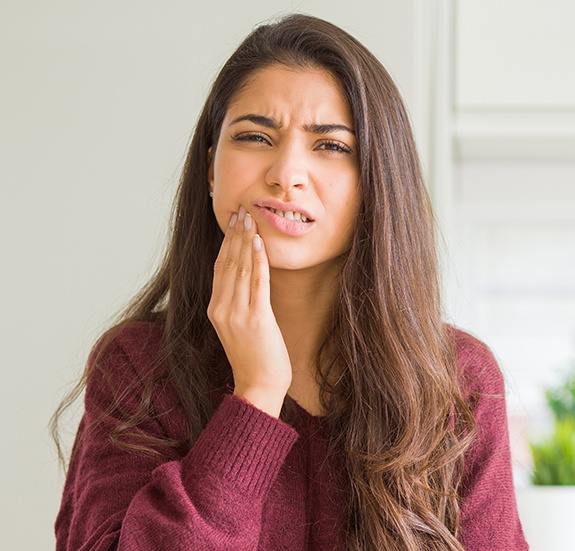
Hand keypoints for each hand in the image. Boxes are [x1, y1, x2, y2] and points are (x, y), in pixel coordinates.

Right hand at [207, 207, 291, 416]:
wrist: (258, 387)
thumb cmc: (253, 359)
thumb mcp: (237, 328)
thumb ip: (237, 304)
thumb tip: (246, 279)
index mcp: (215, 309)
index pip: (220, 268)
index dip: (226, 244)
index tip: (233, 223)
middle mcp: (221, 308)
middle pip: (228, 263)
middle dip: (235, 235)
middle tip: (242, 211)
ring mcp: (236, 313)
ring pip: (241, 268)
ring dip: (246, 241)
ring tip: (250, 219)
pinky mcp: (256, 318)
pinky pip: (256, 282)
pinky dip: (257, 260)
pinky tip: (259, 242)